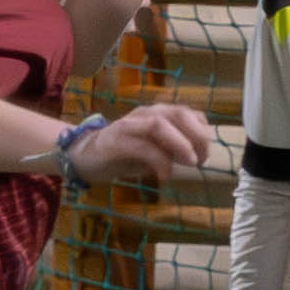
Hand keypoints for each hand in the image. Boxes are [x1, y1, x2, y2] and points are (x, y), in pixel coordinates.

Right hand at [60, 97, 220, 187]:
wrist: (84, 157)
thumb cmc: (124, 155)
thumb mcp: (154, 152)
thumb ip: (172, 150)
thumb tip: (197, 157)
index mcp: (157, 114)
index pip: (189, 113)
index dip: (203, 132)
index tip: (205, 156)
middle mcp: (145, 114)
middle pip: (178, 113)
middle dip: (196, 135)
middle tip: (201, 159)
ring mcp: (130, 125)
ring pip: (160, 124)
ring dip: (180, 143)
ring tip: (190, 163)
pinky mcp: (116, 140)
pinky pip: (142, 146)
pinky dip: (159, 161)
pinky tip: (165, 177)